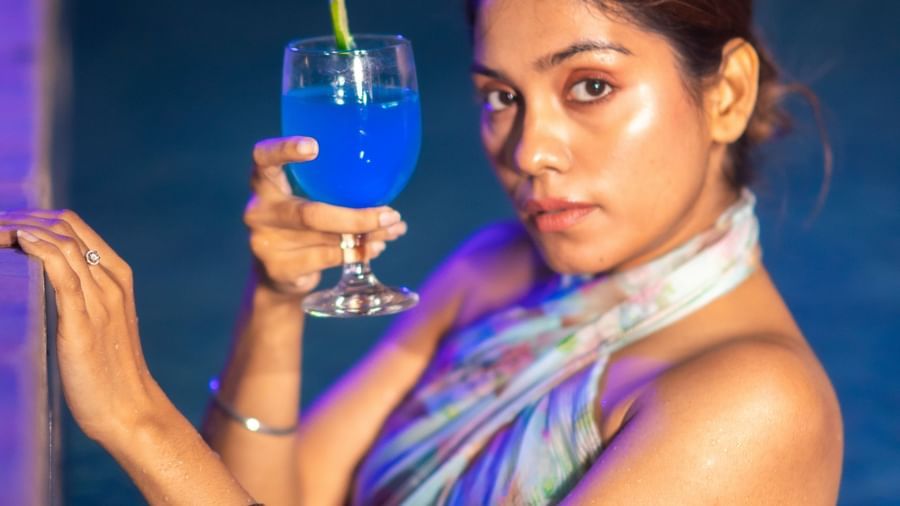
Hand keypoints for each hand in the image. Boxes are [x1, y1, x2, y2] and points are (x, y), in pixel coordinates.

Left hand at [0, 210, 165, 444]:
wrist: (129, 409)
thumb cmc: (110, 372)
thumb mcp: (97, 323)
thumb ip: (80, 296)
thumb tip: (47, 281)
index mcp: (117, 276)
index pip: (75, 227)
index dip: (35, 217)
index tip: (4, 224)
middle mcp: (111, 281)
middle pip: (65, 229)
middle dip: (22, 218)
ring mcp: (100, 300)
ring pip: (62, 245)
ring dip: (22, 230)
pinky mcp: (83, 322)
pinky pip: (64, 273)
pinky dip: (41, 250)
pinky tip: (20, 242)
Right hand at [245, 136, 407, 295]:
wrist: (275, 275)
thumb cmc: (300, 225)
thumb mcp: (306, 200)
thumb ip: (330, 190)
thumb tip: (386, 187)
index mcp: (264, 183)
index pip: (263, 158)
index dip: (284, 150)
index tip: (314, 146)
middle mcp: (259, 212)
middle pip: (310, 214)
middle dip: (356, 217)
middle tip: (390, 214)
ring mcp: (265, 244)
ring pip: (325, 239)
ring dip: (366, 235)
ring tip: (392, 229)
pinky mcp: (280, 270)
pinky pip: (327, 258)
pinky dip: (357, 253)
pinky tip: (375, 248)